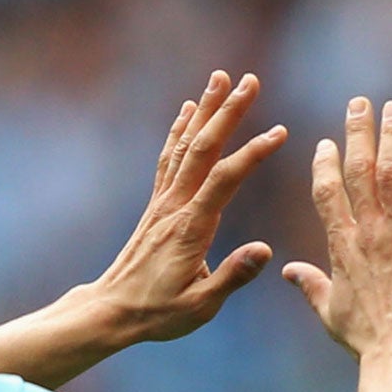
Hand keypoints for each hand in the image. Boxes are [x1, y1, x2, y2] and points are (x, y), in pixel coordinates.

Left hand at [86, 70, 287, 346]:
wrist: (111, 310)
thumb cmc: (158, 313)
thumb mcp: (201, 306)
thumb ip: (233, 276)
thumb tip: (266, 249)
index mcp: (191, 228)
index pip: (225, 180)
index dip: (252, 153)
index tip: (280, 132)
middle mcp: (174, 206)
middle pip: (203, 148)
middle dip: (228, 112)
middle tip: (250, 80)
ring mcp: (163, 202)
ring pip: (185, 145)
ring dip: (205, 110)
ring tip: (221, 78)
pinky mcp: (157, 205)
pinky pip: (170, 158)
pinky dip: (180, 129)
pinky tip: (188, 110)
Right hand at [283, 96, 391, 358]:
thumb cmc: (366, 339)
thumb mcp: (328, 311)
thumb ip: (309, 284)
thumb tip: (286, 272)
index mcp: (340, 244)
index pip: (326, 191)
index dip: (325, 164)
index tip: (328, 143)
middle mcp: (366, 229)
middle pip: (356, 169)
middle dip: (356, 132)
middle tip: (360, 103)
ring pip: (391, 170)